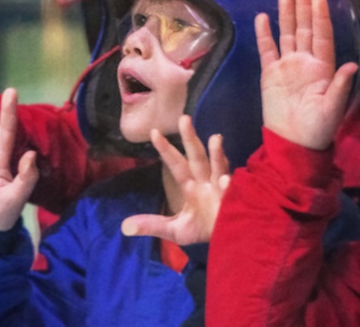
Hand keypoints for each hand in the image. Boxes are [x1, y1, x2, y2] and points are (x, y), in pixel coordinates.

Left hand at [121, 115, 229, 244]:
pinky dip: (228, 186)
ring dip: (217, 154)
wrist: (229, 240)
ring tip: (215, 138)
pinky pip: (232, 191)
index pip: (176, 164)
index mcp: (191, 185)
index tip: (154, 132)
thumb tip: (125, 226)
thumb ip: (153, 225)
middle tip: (183, 118)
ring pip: (218, 167)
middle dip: (191, 139)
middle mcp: (206, 182)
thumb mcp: (175, 230)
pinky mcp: (235, 200)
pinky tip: (225, 181)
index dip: (166, 150)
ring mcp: (222, 189)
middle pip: (197, 157)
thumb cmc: (203, 229)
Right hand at [256, 0, 357, 149]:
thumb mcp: (332, 109)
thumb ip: (339, 87)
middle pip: (304, 28)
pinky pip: (267, 50)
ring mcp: (287, 66)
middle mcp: (305, 62)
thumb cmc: (317, 128)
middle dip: (303, 7)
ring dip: (286, 14)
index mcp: (323, 68)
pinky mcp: (270, 74)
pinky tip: (263, 17)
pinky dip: (265, 34)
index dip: (320, 17)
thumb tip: (350, 66)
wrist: (293, 143)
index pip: (322, 36)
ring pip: (286, 34)